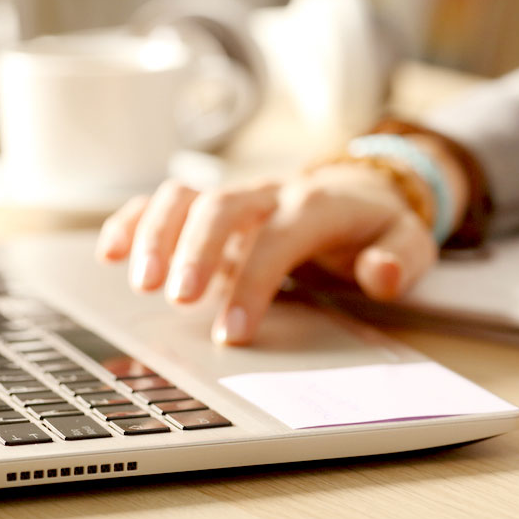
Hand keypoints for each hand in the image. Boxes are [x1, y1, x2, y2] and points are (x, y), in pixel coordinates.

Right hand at [94, 163, 439, 344]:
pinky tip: (108, 250)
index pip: (280, 237)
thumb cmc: (379, 224)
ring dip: (157, 232)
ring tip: (140, 282)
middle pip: (223, 207)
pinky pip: (167, 199)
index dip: (255, 281)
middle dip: (196, 250)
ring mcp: (239, 194)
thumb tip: (379, 275)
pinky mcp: (214, 202)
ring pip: (187, 195)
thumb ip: (399, 259)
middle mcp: (272, 192)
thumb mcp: (410, 241)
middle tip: (178, 300)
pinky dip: (134, 219)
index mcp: (319, 204)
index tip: (233, 332)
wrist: (366, 186)